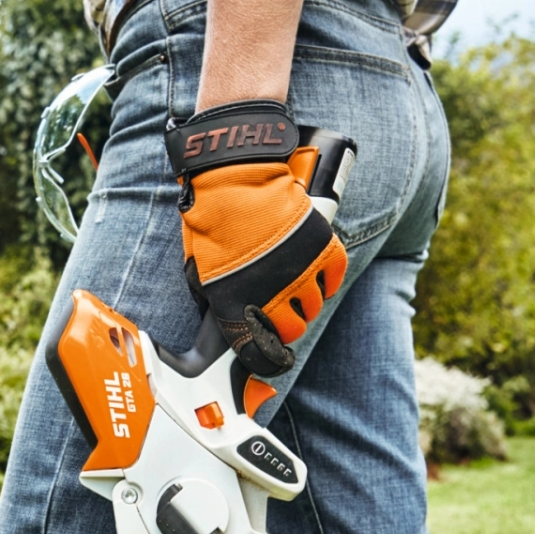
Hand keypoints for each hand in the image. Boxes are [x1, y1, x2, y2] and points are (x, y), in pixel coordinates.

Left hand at [166, 100, 348, 377]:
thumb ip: (215, 297)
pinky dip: (328, 281)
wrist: (233, 180)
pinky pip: (334, 277)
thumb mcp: (200, 268)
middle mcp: (273, 295)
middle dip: (288, 326)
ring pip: (314, 307)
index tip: (265, 351)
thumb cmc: (211, 221)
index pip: (257, 348)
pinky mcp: (322, 248)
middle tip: (283, 315)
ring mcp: (301, 272)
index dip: (262, 353)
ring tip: (297, 289)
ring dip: (307, 302)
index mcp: (238, 305)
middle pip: (293, 330)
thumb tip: (221, 318)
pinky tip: (318, 277)